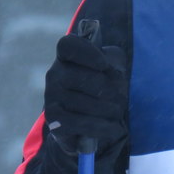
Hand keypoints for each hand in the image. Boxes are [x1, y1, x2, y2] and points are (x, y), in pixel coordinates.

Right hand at [44, 34, 126, 153]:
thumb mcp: (112, 61)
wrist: (87, 112)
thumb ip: (113, 60)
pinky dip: (100, 127)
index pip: (68, 45)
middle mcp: (54, 73)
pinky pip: (79, 123)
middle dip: (111, 90)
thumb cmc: (102, 78)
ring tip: (119, 111)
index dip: (88, 54)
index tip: (105, 65)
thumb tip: (111, 73)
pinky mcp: (52, 118)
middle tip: (122, 98)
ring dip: (109, 110)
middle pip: (87, 79)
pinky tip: (113, 128)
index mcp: (67, 53)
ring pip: (86, 103)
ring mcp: (51, 96)